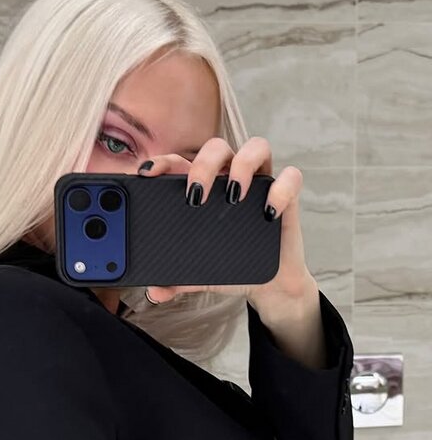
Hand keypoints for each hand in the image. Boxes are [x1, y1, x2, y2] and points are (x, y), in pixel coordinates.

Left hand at [138, 135, 316, 315]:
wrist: (269, 284)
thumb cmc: (232, 267)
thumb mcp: (200, 275)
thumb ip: (177, 281)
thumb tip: (155, 292)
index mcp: (206, 188)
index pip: (183, 161)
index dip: (164, 161)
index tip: (148, 173)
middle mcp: (232, 177)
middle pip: (218, 147)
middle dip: (204, 164)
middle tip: (196, 195)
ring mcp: (262, 183)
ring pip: (256, 147)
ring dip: (243, 165)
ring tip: (234, 195)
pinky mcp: (288, 196)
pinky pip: (291, 178)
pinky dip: (281, 191)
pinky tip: (269, 213)